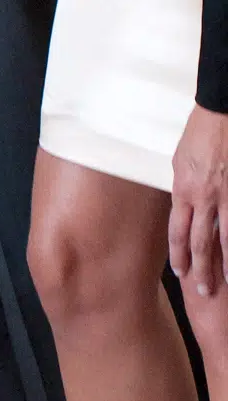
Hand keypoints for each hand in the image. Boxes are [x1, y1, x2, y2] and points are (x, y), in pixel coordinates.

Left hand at [170, 104, 227, 296]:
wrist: (221, 111)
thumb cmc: (199, 133)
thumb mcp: (180, 162)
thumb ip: (182, 188)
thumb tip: (183, 205)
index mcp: (183, 190)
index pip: (178, 232)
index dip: (179, 254)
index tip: (179, 271)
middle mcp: (204, 197)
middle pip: (200, 242)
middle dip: (201, 268)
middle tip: (203, 289)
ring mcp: (226, 195)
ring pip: (225, 238)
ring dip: (225, 263)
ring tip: (225, 282)